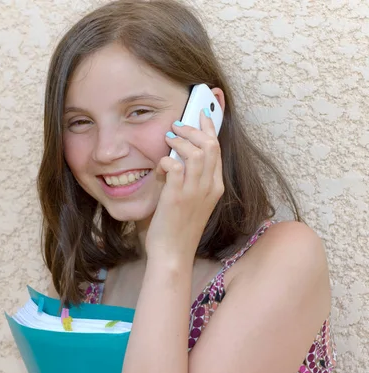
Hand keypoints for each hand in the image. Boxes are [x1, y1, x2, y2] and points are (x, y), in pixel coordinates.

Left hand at [145, 109, 223, 263]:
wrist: (173, 254)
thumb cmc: (178, 228)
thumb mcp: (189, 201)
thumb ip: (185, 179)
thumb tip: (170, 159)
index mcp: (215, 187)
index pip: (217, 150)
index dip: (210, 128)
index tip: (202, 114)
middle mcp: (209, 188)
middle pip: (210, 146)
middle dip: (193, 129)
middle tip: (177, 125)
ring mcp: (194, 192)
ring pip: (195, 153)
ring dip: (180, 141)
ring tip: (168, 138)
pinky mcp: (177, 197)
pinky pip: (175, 167)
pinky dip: (166, 160)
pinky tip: (159, 165)